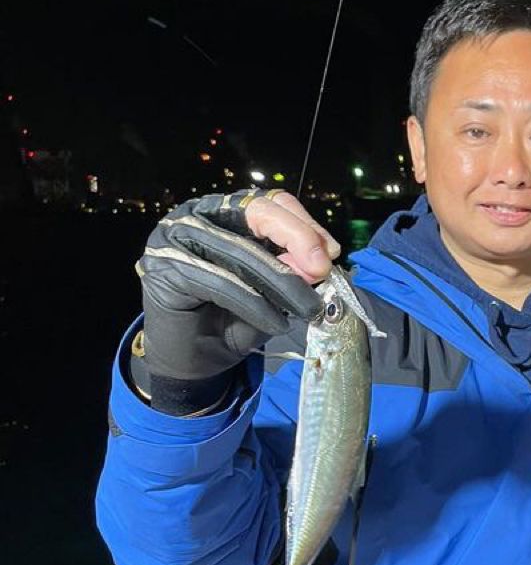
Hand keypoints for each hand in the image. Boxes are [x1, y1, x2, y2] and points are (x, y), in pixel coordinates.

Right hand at [137, 189, 340, 385]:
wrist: (194, 362)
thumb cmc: (232, 319)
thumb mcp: (272, 289)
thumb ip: (292, 266)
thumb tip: (320, 256)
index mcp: (225, 211)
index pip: (271, 202)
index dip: (305, 224)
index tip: (331, 253)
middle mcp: (196, 214)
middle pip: (257, 212)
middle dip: (297, 239)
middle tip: (323, 271)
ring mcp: (175, 237)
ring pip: (241, 250)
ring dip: (282, 281)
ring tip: (308, 307)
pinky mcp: (165, 268)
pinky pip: (222, 281)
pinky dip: (255, 304)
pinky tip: (276, 322)